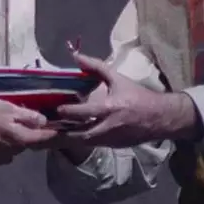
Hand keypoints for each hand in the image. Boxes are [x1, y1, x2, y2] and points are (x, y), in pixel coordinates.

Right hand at [0, 99, 58, 164]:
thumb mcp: (7, 110)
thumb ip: (26, 116)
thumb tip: (44, 121)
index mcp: (24, 139)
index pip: (48, 138)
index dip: (59, 135)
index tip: (70, 132)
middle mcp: (17, 152)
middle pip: (31, 142)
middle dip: (34, 134)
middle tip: (35, 122)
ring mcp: (3, 157)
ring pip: (17, 145)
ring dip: (17, 137)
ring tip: (10, 125)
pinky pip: (4, 149)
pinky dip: (5, 141)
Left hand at [55, 52, 199, 147]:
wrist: (160, 118)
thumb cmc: (138, 96)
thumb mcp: (118, 79)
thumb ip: (96, 67)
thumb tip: (76, 56)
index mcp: (110, 109)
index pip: (86, 112)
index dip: (70, 112)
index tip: (57, 109)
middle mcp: (108, 127)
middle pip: (80, 135)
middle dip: (61, 135)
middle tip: (42, 131)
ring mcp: (109, 140)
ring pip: (82, 143)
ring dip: (64, 141)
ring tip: (44, 139)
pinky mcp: (111, 147)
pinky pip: (90, 145)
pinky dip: (75, 142)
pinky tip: (61, 140)